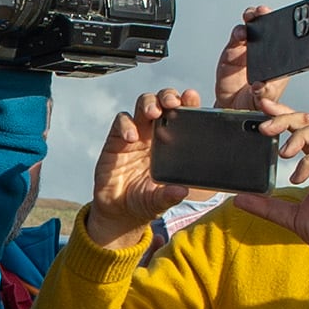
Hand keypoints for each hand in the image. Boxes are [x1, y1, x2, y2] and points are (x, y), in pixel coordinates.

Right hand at [83, 89, 199, 246]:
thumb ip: (169, 196)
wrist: (119, 212)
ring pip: (142, 106)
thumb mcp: (159, 201)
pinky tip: (132, 137)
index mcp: (172, 143)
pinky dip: (126, 125)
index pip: (181, 116)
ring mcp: (135, 135)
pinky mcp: (116, 141)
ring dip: (148, 104)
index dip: (187, 103)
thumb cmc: (144, 201)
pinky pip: (121, 122)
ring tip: (153, 113)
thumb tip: (182, 191)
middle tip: (172, 102)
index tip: (192, 98)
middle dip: (167, 96)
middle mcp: (154, 134)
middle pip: (162, 102)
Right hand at [213, 4, 293, 111]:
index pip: (288, 39)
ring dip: (253, 17)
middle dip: (270, 16)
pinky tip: (241, 34)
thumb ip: (264, 92)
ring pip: (253, 25)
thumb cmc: (254, 101)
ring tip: (254, 16)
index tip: (295, 20)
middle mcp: (265, 49)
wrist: (234, 107)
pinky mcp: (234, 50)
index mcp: (280, 59)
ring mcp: (249, 47)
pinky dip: (239, 32)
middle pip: (270, 26)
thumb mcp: (265, 99)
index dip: (291, 27)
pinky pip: (237, 36)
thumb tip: (260, 85)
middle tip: (268, 13)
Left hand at [231, 109, 308, 308]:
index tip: (262, 108)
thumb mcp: (295, 219)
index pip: (305, 129)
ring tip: (282, 153)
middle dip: (288, 117)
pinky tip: (297, 177)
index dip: (285, 114)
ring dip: (300, 135)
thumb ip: (269, 207)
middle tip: (264, 126)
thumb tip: (239, 199)